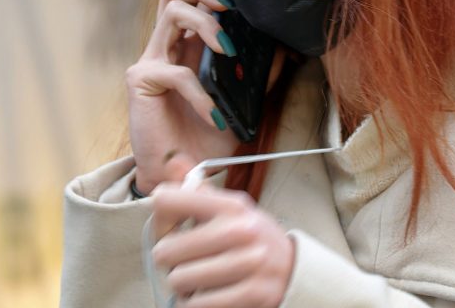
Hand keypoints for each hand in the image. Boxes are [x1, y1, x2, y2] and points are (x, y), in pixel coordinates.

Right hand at [127, 0, 237, 193]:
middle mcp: (168, 46)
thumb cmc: (205, 137)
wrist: (177, 173)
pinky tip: (215, 116)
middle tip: (231, 7)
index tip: (246, 1)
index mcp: (188, 45)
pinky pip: (176, 73)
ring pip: (172, 12)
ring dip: (206, 24)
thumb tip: (282, 51)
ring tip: (228, 49)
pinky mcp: (141, 80)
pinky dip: (202, 94)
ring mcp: (151, 59)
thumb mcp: (240, 104)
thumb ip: (256, 77)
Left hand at [151, 155, 294, 307]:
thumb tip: (173, 162)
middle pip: (165, 249)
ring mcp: (249, 263)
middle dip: (170, 262)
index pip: (166, 200)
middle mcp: (241, 229)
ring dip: (182, 287)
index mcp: (231, 204)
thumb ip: (199, 192)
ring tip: (197, 281)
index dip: (159, 221)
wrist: (295, 269)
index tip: (171, 231)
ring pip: (179, 280)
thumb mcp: (232, 210)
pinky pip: (197, 305)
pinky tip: (206, 297)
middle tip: (184, 263)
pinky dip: (194, 304)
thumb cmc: (252, 238)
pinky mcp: (254, 294)